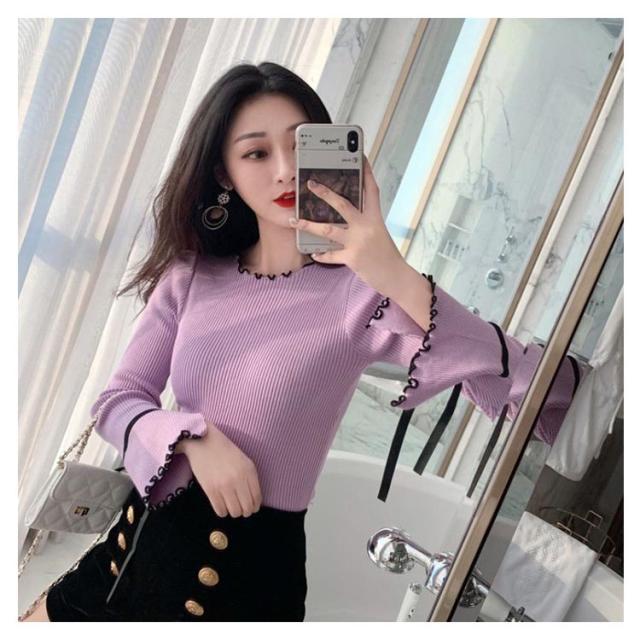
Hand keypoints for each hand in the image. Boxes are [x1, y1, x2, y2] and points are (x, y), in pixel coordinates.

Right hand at [180, 422, 261, 517]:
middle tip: (240, 508)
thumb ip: (249, 478)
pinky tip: (221, 504)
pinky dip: (222, 511)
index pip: (257, 498)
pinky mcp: (210, 490)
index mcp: (249, 471)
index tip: (251, 507)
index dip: (254, 507)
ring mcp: (224, 486)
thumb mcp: (243, 460)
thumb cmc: (224, 450)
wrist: (203, 441)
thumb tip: (253, 500)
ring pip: (234, 512)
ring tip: (230, 505)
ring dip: (233, 512)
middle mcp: (239, 479)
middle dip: (244, 511)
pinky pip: (220, 511)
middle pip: (247, 508)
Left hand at [289, 154, 405, 296]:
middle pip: (343, 204)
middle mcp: (367, 227)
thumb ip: (364, 224)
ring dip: (309, 224)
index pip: (371, 190)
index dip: (366, 172)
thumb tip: (344, 217)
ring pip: (329, 229)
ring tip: (294, 220)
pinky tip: (314, 253)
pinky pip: (330, 255)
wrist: (396, 277)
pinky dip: (321, 254)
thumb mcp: (379, 234)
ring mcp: (358, 242)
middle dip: (325, 193)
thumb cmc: (386, 256)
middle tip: (310, 183)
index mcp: (375, 218)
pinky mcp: (352, 258)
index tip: (360, 157)